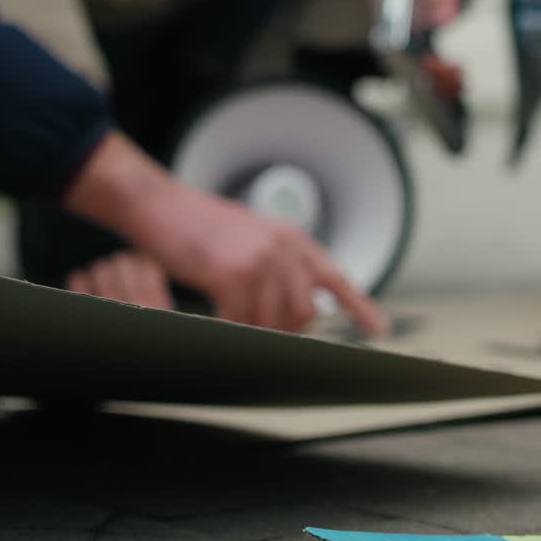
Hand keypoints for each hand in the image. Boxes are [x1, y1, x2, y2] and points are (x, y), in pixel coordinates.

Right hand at [62, 132, 387, 335]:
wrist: (162, 206)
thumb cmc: (204, 226)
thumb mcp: (256, 237)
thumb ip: (282, 264)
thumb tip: (301, 305)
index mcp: (294, 239)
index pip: (337, 278)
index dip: (360, 306)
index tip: (379, 329)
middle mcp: (283, 248)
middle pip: (305, 311)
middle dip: (289, 330)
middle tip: (267, 334)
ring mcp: (259, 259)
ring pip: (274, 319)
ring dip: (257, 332)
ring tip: (240, 327)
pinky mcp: (231, 273)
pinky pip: (241, 320)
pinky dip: (231, 329)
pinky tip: (219, 324)